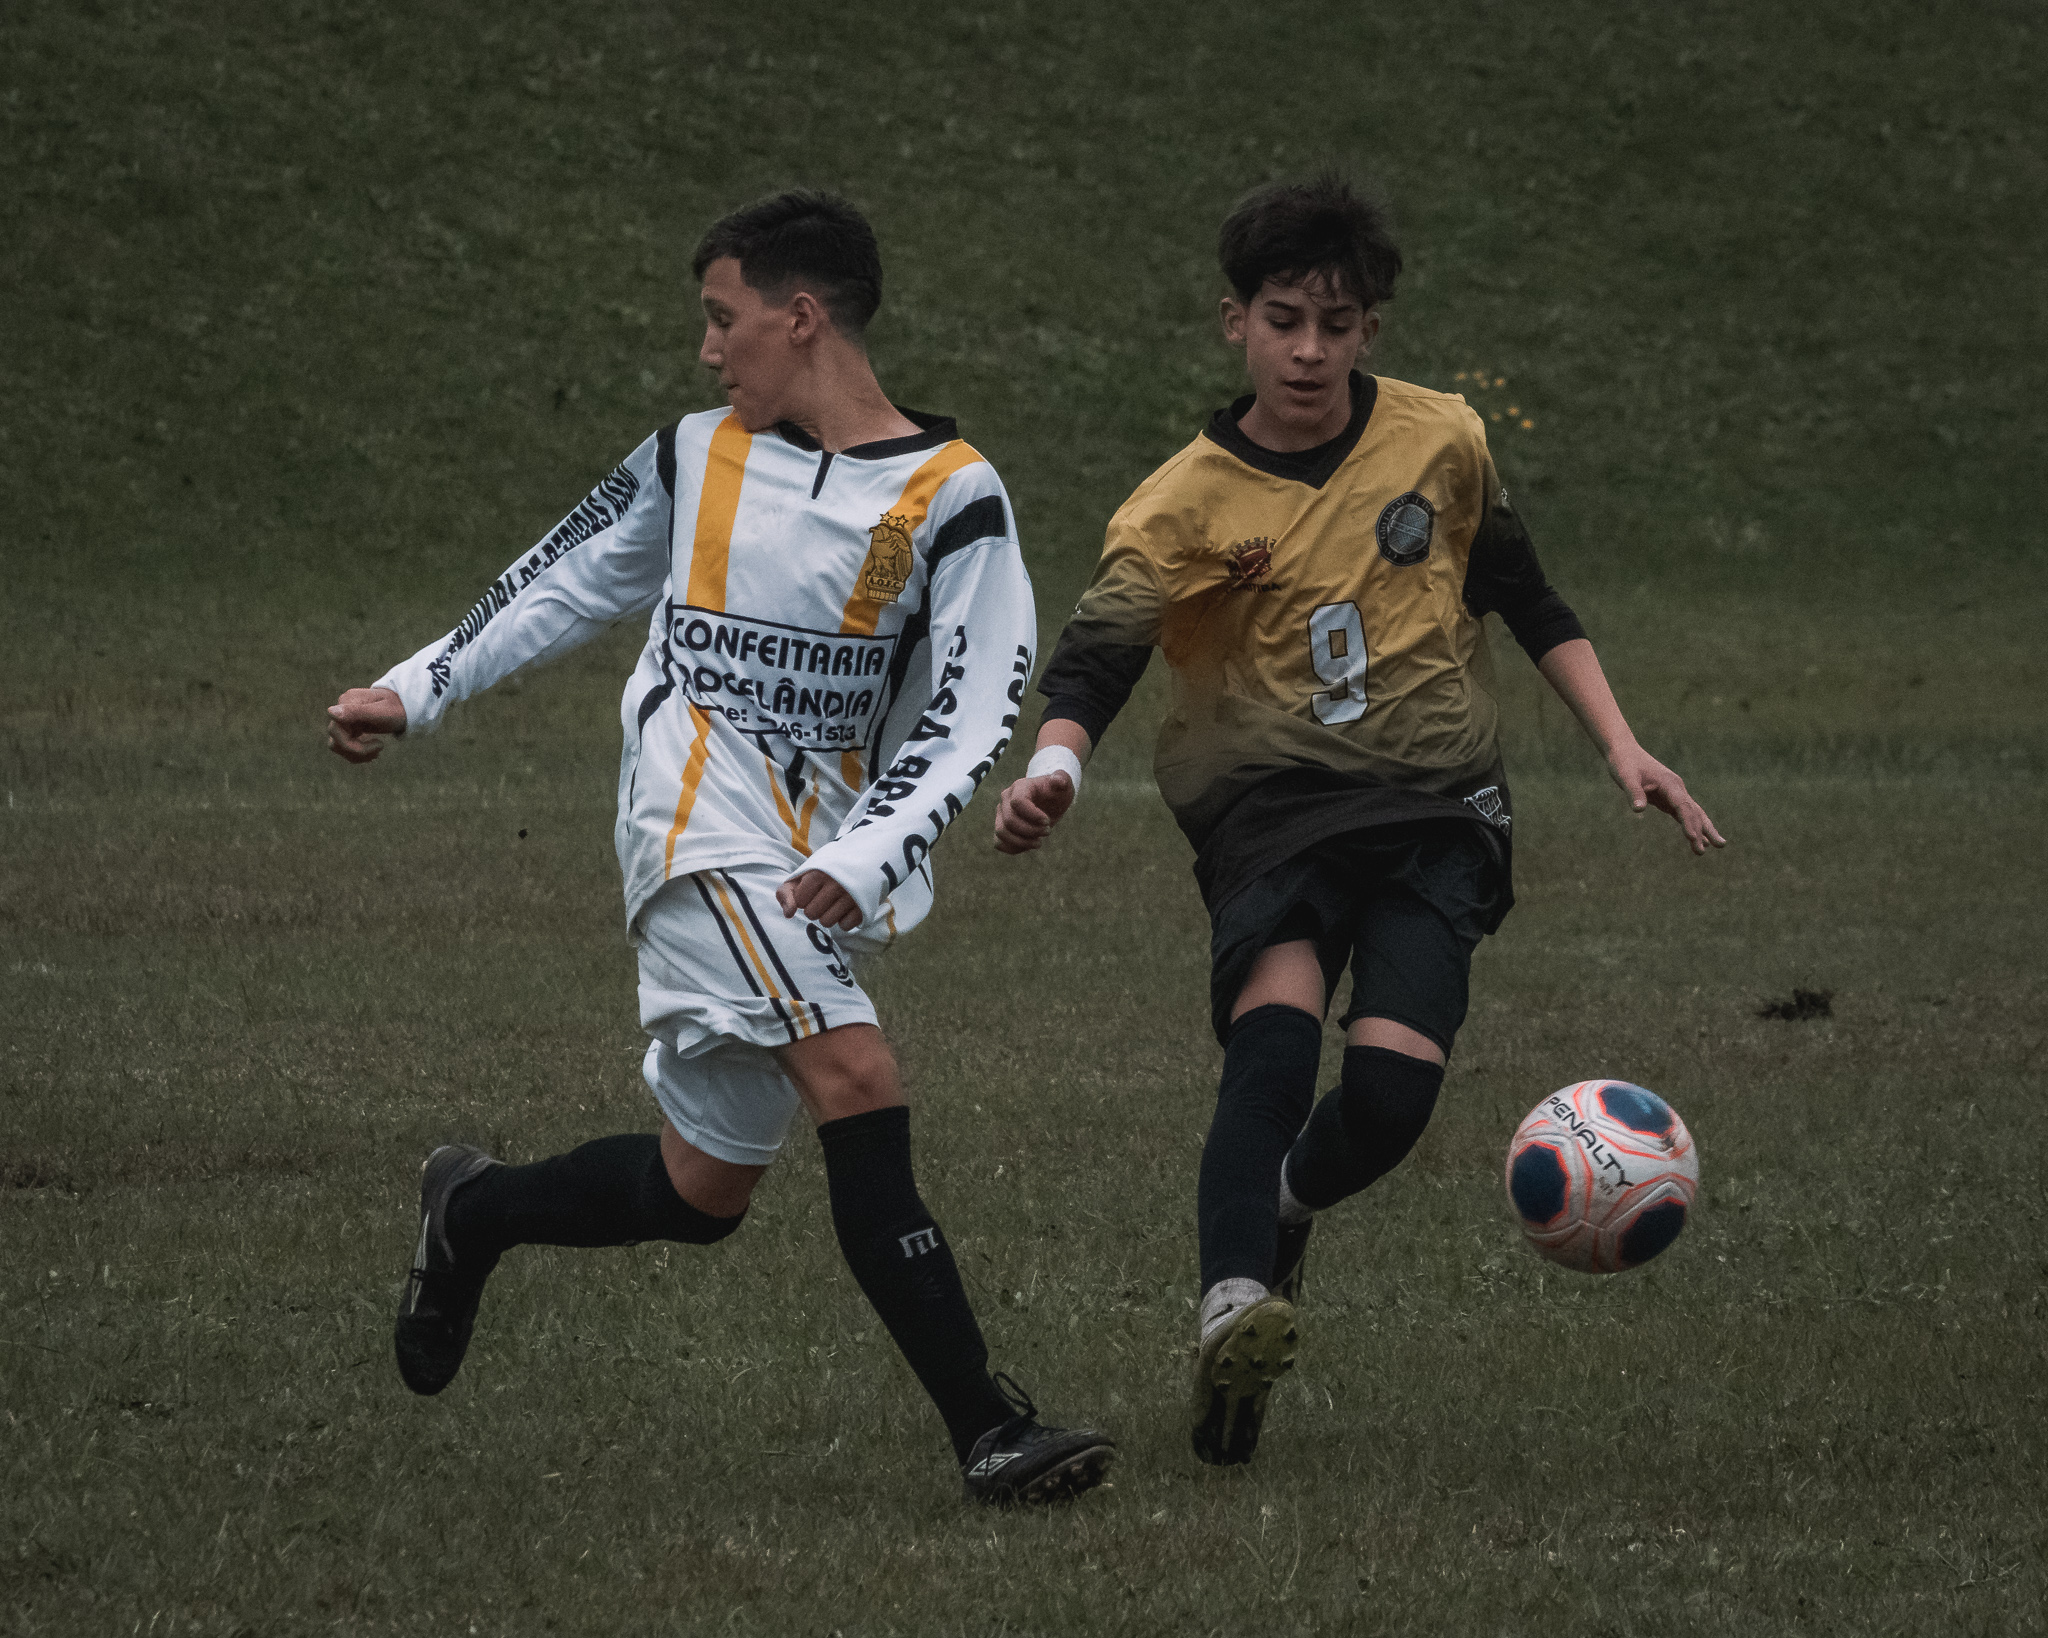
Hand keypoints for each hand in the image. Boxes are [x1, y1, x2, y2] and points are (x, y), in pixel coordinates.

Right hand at [327, 687, 405, 762]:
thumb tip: (330, 711)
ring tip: (377, 752)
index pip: (335, 730)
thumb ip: (356, 712)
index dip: (351, 745)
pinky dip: (358, 753)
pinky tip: (374, 751)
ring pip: (338, 746)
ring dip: (357, 754)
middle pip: (336, 740)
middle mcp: (342, 709)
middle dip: (357, 751)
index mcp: (347, 702)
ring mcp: (344, 719)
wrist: (406, 706)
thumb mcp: (380, 712)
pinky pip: (345, 745)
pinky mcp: (349, 727)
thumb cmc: (397, 708)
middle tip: (380, 747)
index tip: (380, 744)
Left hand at [776, 869, 861, 931]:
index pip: (799, 901)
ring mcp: (852, 896)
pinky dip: (844, 920)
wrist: (862, 860)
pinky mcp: (864, 907)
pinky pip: (845, 926)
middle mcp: (836, 884)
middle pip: (812, 914)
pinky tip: (847, 908)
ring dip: (828, 916)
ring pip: (827, 922)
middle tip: (824, 897)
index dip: (803, 898)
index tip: (813, 889)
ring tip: (834, 903)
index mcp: (818, 873)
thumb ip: (785, 892)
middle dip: (814, 908)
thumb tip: (788, 914)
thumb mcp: (803, 875)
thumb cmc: (825, 872)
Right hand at [992, 772, 1075, 854]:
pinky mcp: (1001, 827)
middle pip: (1009, 820)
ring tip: (1039, 842)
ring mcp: (1001, 814)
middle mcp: (1006, 799)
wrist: (1049, 801)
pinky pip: (999, 843)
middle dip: (1031, 831)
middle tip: (1048, 831)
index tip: (1047, 821)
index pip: (1018, 802)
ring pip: (1001, 833)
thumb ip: (1062, 780)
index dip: (1033, 815)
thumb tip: (1058, 781)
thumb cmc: (1056, 792)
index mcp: (1020, 787)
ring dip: (1022, 842)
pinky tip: (1029, 845)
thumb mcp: (1064, 785)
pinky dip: (1014, 848)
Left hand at [1607, 743, 1725, 855]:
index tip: (1692, 838)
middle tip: (1715, 847)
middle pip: (1693, 811)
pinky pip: (1683, 814)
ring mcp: (1674, 793)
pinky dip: (1692, 826)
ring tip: (1718, 845)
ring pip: (1693, 813)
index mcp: (1669, 783)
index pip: (1682, 805)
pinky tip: (1698, 838)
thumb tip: (1638, 810)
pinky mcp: (1668, 798)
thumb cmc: (1625, 764)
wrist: (1625, 752)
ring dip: (1704, 829)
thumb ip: (1633, 793)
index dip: (1688, 822)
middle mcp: (1676, 788)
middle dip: (1703, 830)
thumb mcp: (1625, 777)